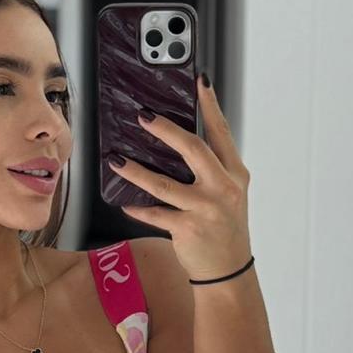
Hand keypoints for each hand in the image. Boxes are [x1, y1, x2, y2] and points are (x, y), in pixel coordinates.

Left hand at [108, 74, 252, 281]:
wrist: (228, 271)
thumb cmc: (225, 230)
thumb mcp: (229, 194)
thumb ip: (212, 170)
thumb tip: (177, 144)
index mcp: (235, 174)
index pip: (221, 132)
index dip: (210, 105)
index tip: (199, 81)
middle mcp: (223, 188)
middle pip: (193, 149)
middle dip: (166, 130)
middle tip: (143, 116)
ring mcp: (205, 210)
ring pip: (164, 184)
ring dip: (136, 171)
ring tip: (117, 161)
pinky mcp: (188, 230)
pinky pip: (155, 215)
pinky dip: (138, 208)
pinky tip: (125, 202)